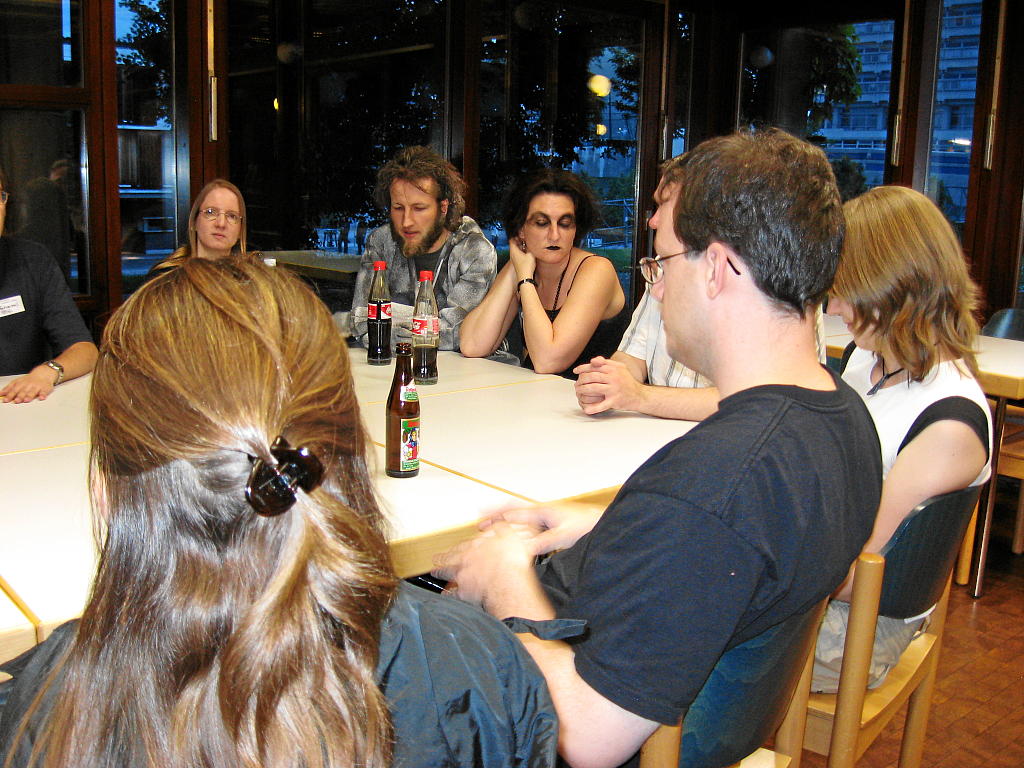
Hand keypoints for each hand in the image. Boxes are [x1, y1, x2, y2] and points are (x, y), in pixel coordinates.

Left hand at [0, 366, 56, 403]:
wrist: (43, 373)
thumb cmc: (29, 380)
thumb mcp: (18, 381)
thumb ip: (9, 388)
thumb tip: (1, 394)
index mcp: (21, 383)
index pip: (14, 389)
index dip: (10, 394)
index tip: (6, 399)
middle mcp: (28, 384)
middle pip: (23, 391)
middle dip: (19, 396)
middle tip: (16, 401)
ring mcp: (37, 386)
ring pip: (33, 391)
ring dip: (29, 396)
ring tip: (26, 400)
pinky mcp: (45, 388)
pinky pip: (44, 392)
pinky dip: (43, 395)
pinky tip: (41, 398)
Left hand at [432, 522, 537, 610]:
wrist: (508, 580)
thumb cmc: (511, 559)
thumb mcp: (510, 533)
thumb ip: (501, 526)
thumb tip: (497, 520)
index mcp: (477, 544)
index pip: (464, 543)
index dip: (459, 546)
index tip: (456, 547)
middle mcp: (467, 557)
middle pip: (450, 556)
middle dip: (443, 557)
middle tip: (436, 558)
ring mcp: (463, 574)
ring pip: (447, 572)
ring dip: (440, 572)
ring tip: (436, 573)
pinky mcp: (465, 591)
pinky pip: (453, 593)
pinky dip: (449, 593)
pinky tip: (446, 594)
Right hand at [478, 501, 602, 554]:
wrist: (600, 521)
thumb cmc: (585, 526)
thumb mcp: (562, 536)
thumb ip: (542, 542)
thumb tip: (522, 549)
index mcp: (542, 512)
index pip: (513, 514)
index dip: (495, 520)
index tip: (481, 525)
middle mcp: (542, 511)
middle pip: (513, 510)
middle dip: (496, 515)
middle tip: (480, 521)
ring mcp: (547, 515)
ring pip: (520, 513)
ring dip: (506, 518)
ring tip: (492, 522)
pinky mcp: (552, 521)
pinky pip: (529, 519)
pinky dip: (518, 522)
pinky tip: (516, 531)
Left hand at [509, 237, 535, 281]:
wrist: (525, 277)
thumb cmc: (526, 266)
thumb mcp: (530, 253)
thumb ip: (530, 246)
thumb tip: (530, 241)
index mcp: (513, 250)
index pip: (512, 239)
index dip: (516, 235)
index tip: (521, 233)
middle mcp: (512, 254)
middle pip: (514, 244)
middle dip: (520, 240)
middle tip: (526, 238)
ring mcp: (514, 258)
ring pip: (517, 249)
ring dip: (521, 246)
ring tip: (528, 244)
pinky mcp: (517, 262)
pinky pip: (518, 253)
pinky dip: (522, 251)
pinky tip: (528, 252)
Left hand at [573, 356, 644, 414]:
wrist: (639, 395)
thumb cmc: (627, 381)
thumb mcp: (620, 368)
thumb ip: (607, 363)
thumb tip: (593, 360)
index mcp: (614, 369)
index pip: (595, 366)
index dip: (583, 368)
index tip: (576, 371)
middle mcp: (614, 377)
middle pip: (592, 377)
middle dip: (581, 380)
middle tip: (576, 383)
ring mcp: (614, 389)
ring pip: (594, 388)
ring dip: (583, 390)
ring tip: (578, 391)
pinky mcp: (615, 400)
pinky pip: (602, 405)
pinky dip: (594, 408)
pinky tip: (587, 410)